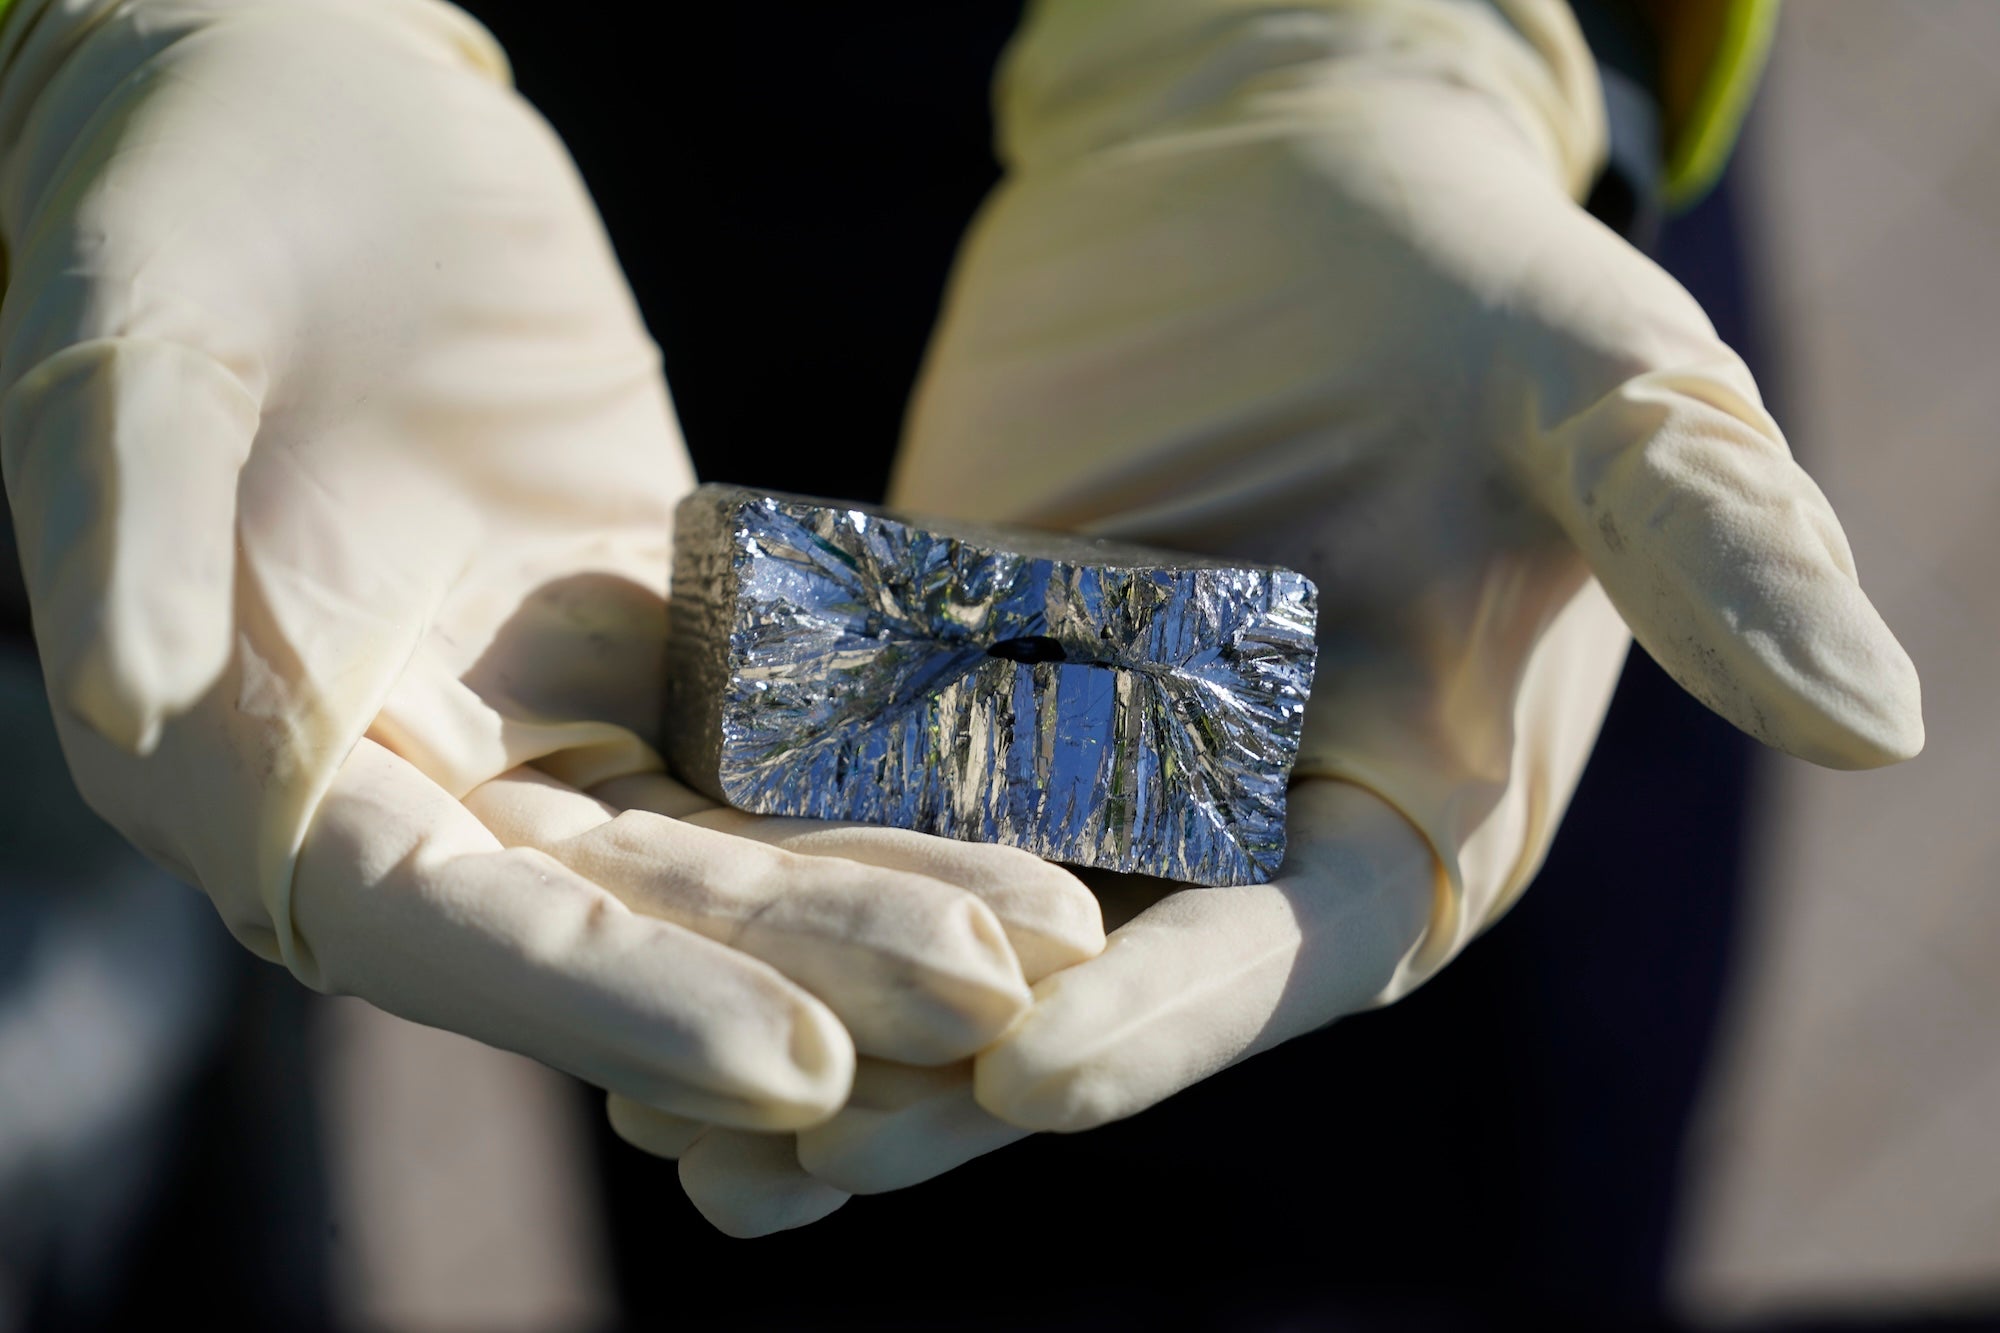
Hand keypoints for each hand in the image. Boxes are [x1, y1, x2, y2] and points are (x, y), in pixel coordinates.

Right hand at [0, 0, 1100, 1135]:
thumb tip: (136, 689)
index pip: (447, 930)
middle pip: (624, 920)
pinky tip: (1013, 822)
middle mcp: (412, 786)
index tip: (797, 1067)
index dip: (615, 1004)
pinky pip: (770, 747)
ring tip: (1052, 941)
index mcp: (259, 771)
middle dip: (810, 971)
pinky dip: (880, 794)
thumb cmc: (184, 212)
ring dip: (879, 905)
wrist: (316, 123)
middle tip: (996, 1015)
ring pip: (719, 852)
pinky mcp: (648, 643)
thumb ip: (123, 511)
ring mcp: (540, 720)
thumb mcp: (128, 342)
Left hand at [644, 0, 1922, 1231]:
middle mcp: (1229, 839)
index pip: (1281, 956)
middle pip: (1079, 994)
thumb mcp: (1599, 392)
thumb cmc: (1465, 281)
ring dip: (809, 1017)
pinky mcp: (950, 687)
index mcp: (1396, 828)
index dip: (1166, 1021)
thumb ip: (1707, 545)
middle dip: (932, 1084)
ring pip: (936, 929)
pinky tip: (615, 913)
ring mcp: (1077, 775)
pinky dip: (746, 862)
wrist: (1284, 177)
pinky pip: (839, 795)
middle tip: (773, 1158)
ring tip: (656, 1111)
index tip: (1028, 1078)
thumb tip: (1887, 720)